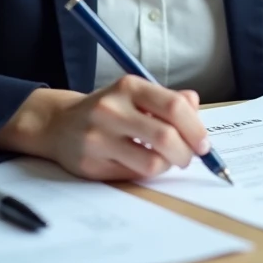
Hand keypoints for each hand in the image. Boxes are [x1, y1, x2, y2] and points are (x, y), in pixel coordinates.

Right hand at [0, 76, 209, 180]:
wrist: (58, 124)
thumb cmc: (107, 109)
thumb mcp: (135, 94)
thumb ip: (167, 100)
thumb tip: (195, 105)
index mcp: (128, 86)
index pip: (173, 106)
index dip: (195, 128)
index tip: (203, 142)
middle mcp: (112, 109)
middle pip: (166, 137)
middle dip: (186, 153)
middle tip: (188, 157)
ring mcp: (99, 137)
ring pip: (152, 162)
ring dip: (168, 166)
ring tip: (165, 160)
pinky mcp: (92, 163)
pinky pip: (133, 176)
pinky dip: (147, 173)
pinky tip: (142, 163)